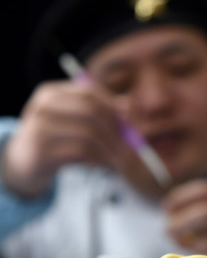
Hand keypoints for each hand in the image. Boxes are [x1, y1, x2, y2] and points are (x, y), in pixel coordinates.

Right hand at [3, 81, 121, 197]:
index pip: (90, 92)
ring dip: (111, 148)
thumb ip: (100, 111)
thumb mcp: (75, 122)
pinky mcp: (42, 150)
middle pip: (92, 110)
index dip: (113, 106)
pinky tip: (103, 165)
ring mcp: (40, 128)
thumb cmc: (57, 140)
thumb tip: (129, 106)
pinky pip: (82, 152)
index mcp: (52, 93)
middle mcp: (44, 106)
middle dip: (116, 128)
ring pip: (90, 133)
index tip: (128, 122)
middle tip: (130, 143)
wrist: (24, 164)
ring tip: (118, 158)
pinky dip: (99, 159)